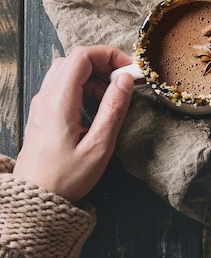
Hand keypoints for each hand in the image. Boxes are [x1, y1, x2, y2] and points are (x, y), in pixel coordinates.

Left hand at [14, 45, 133, 201]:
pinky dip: (83, 87)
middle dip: (102, 64)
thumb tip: (125, 80)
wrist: (35, 201)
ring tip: (111, 97)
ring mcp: (42, 104)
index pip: (82, 56)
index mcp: (59, 102)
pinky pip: (63, 86)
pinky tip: (96, 106)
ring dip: (93, 76)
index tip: (128, 69)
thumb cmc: (65, 179)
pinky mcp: (43, 112)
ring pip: (68, 71)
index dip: (109, 55)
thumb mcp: (99, 146)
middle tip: (122, 82)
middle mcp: (46, 97)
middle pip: (75, 60)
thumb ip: (113, 108)